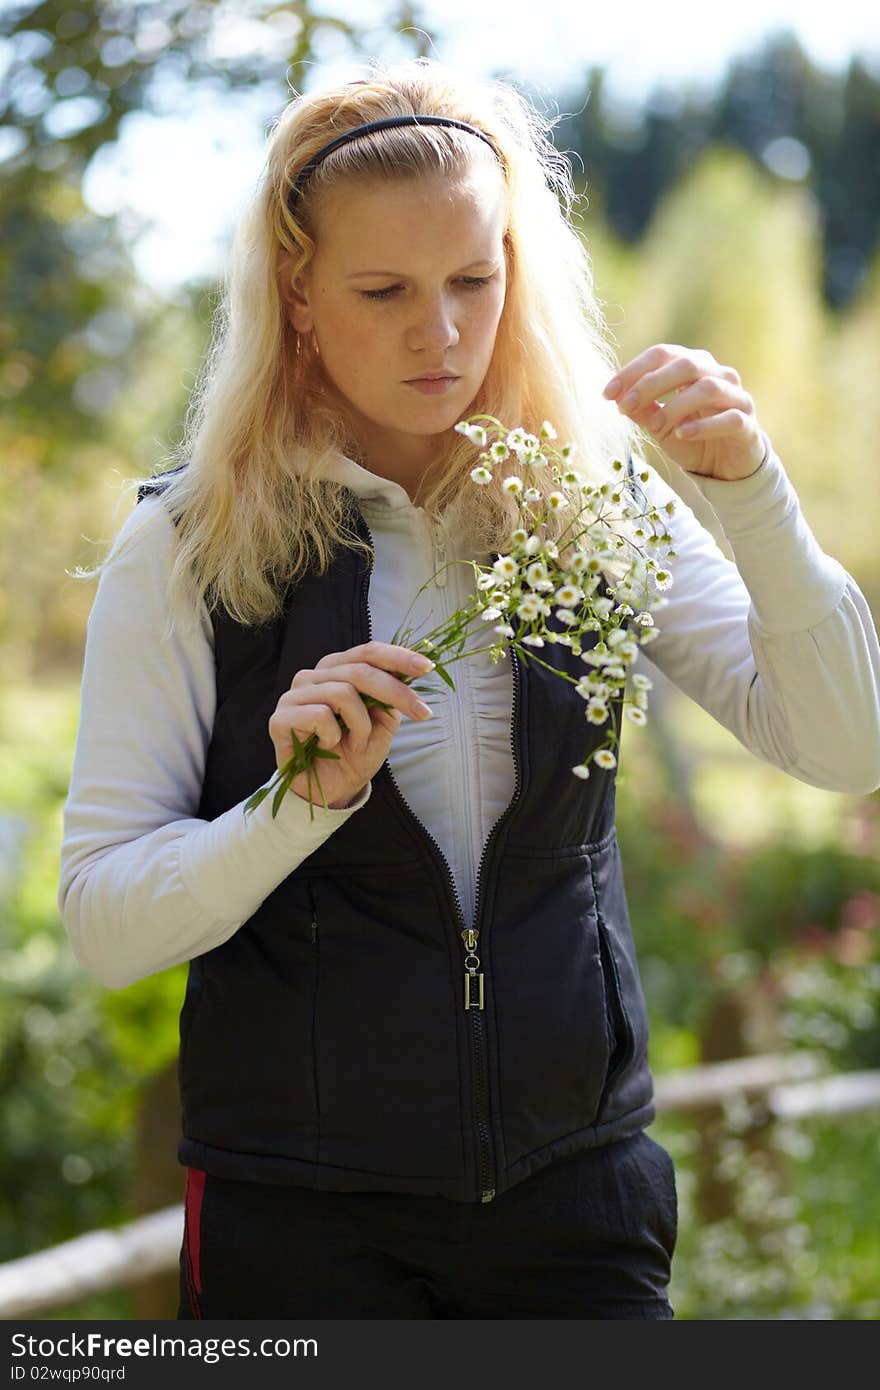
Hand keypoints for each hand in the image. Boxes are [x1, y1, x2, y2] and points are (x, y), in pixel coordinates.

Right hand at [268, 641, 434, 809]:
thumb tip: (408, 672)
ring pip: (343, 693)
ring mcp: (293, 695)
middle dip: (396, 692)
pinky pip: (320, 715)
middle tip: (422, 713)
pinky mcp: (280, 718)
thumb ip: (391, 697)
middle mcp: (313, 676)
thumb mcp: (383, 723)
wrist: (331, 790)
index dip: (399, 657)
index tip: (427, 668)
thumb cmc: (354, 754)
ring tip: (355, 743)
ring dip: (361, 725)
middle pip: (360, 670)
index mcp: (336, 670)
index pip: (368, 652)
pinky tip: (326, 746)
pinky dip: (333, 736)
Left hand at [603, 343, 766, 480]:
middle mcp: (718, 374)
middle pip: (686, 364)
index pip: (663, 354)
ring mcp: (737, 397)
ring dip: (675, 407)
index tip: (607, 393)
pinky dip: (703, 425)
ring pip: (708, 388)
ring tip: (655, 427)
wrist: (725, 467)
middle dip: (651, 384)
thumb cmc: (691, 437)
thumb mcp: (659, 425)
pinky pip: (729, 418)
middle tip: (626, 406)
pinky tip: (683, 434)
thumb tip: (615, 396)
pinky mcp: (747, 424)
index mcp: (694, 366)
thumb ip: (641, 409)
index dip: (633, 370)